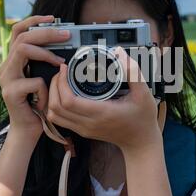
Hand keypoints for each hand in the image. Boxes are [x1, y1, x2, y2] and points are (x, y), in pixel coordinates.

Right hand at [0, 15, 70, 143]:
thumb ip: (47, 62)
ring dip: (46, 53)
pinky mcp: (11, 93)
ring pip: (23, 50)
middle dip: (46, 32)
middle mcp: (7, 66)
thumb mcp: (43, 78)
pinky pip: (33, 81)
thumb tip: (66, 45)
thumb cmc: (39, 103)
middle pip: (22, 36)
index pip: (18, 31)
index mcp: (14, 60)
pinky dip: (46, 89)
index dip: (34, 20)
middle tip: (66, 35)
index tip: (53, 18)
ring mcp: (6, 78)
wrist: (27, 129)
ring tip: (60, 62)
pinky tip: (47, 99)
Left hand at [46, 47, 161, 153]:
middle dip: (54, 86)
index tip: (66, 69)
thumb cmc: (143, 119)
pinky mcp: (82, 131)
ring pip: (54, 115)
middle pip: (56, 107)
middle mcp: (89, 123)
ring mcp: (84, 129)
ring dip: (52, 97)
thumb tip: (120, 53)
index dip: (62, 83)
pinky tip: (64, 94)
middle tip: (62, 73)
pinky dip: (56, 106)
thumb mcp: (144, 94)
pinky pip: (60, 120)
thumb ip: (133, 72)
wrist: (140, 142)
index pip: (69, 101)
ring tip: (60, 82)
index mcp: (101, 113)